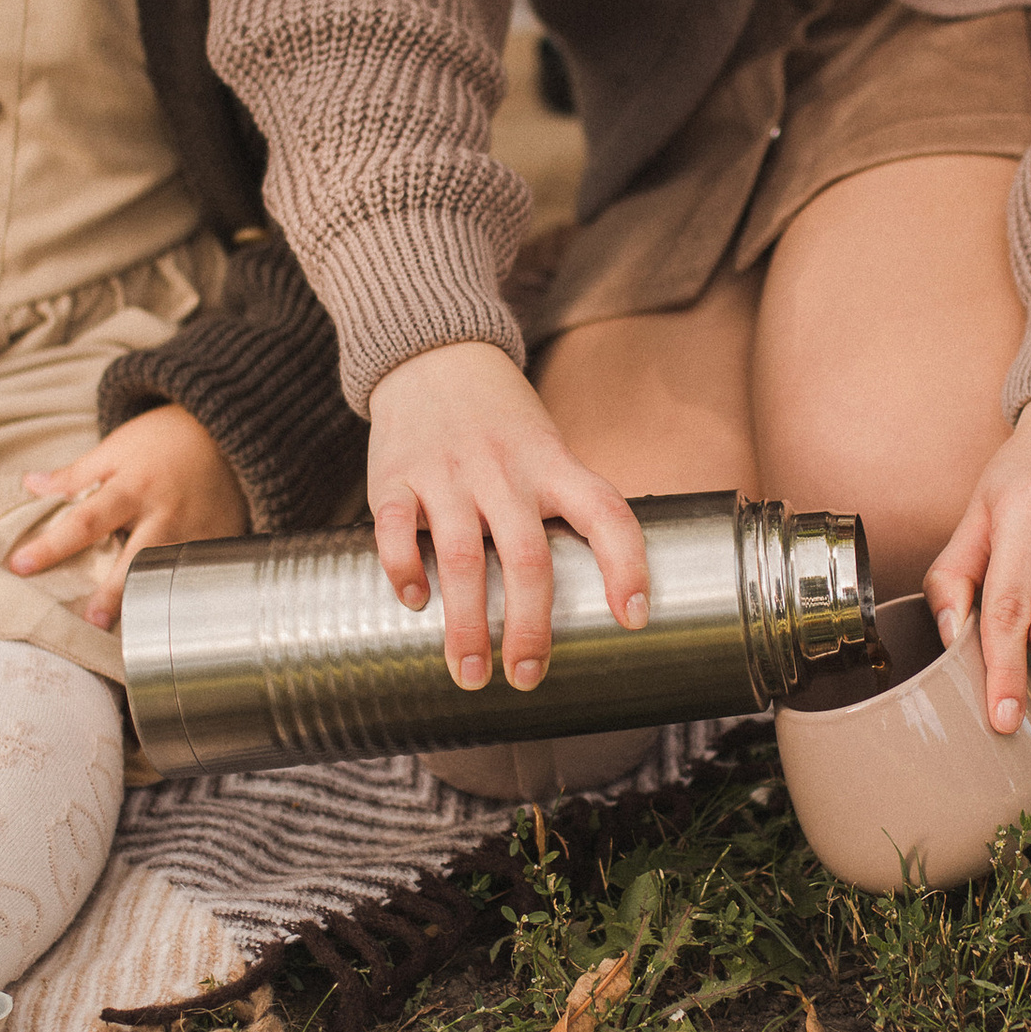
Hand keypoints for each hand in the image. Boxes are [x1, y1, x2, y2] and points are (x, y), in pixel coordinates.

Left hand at [10, 404, 247, 630]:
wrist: (226, 434)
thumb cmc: (162, 441)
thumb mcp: (115, 449)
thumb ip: (75, 474)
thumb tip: (30, 484)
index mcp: (131, 489)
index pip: (84, 521)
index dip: (52, 545)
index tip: (20, 566)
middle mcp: (163, 514)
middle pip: (134, 558)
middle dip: (115, 592)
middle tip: (92, 623)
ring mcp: (195, 532)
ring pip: (171, 574)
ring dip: (151, 603)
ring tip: (138, 636)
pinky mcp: (222, 543)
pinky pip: (203, 575)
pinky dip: (188, 597)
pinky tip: (176, 623)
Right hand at [366, 342, 648, 692]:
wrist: (433, 355)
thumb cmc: (501, 424)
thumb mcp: (547, 450)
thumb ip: (564, 508)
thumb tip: (594, 597)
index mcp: (553, 464)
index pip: (606, 513)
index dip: (628, 565)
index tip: (635, 618)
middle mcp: (504, 469)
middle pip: (528, 556)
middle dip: (530, 626)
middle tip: (528, 676)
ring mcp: (448, 471)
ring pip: (460, 556)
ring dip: (466, 623)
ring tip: (469, 673)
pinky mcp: (395, 475)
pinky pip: (396, 530)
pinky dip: (404, 571)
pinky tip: (415, 603)